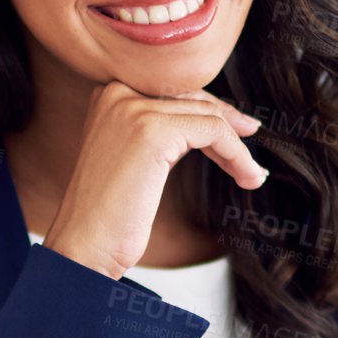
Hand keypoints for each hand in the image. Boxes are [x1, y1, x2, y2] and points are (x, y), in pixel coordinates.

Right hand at [42, 82, 266, 279]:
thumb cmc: (108, 215)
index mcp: (107, 95)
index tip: (241, 131)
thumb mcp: (132, 158)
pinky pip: (214, 131)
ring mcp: (132, 109)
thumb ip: (157, 130)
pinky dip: (237, 154)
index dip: (211, 110)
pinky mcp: (152, 131)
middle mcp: (117, 93)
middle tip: (253, 150)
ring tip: (252, 175)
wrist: (84, 246)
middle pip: (193, 98)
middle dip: (228, 125)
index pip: (174, 90)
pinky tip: (247, 176)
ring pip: (208, 115)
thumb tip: (210, 119)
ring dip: (238, 148)